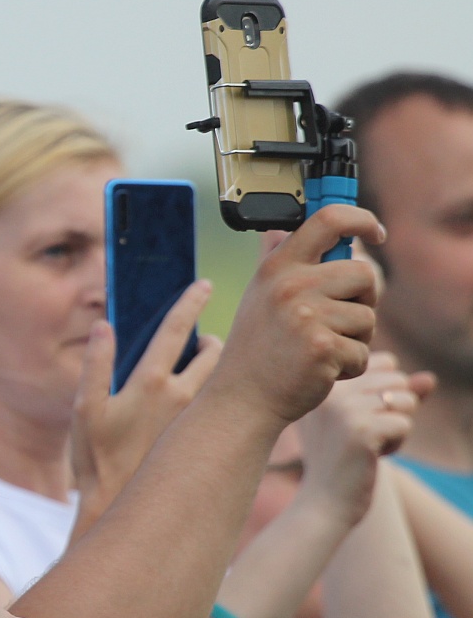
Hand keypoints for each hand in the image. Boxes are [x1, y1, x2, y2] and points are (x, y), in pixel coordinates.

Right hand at [73, 281, 221, 529]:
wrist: (121, 503)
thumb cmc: (97, 458)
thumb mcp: (84, 410)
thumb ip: (94, 365)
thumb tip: (105, 325)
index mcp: (151, 383)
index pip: (176, 330)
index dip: (189, 302)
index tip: (202, 284)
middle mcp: (182, 396)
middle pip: (213, 352)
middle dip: (210, 338)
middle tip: (202, 338)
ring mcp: (196, 417)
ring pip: (220, 377)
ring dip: (215, 364)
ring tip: (202, 366)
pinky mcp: (200, 435)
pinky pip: (216, 402)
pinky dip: (215, 391)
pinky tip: (203, 401)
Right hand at [209, 205, 384, 426]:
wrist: (242, 398)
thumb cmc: (257, 348)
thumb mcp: (260, 295)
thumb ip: (280, 262)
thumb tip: (287, 229)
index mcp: (277, 267)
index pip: (329, 219)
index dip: (362, 219)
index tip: (376, 231)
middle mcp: (290, 285)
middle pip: (364, 274)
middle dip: (364, 301)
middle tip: (338, 322)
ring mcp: (306, 316)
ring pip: (368, 317)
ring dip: (356, 339)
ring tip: (322, 351)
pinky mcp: (323, 348)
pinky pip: (364, 351)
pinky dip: (350, 367)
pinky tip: (321, 371)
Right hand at [293, 352, 429, 530]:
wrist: (323, 502)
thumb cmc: (343, 460)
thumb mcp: (367, 419)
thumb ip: (397, 394)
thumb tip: (430, 378)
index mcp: (326, 382)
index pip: (385, 363)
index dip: (386, 393)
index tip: (358, 419)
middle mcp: (331, 389)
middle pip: (398, 380)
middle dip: (394, 409)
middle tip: (364, 435)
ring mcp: (344, 408)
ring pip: (406, 400)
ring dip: (397, 426)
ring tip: (368, 444)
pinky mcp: (361, 430)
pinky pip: (405, 424)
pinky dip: (397, 444)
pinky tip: (371, 456)